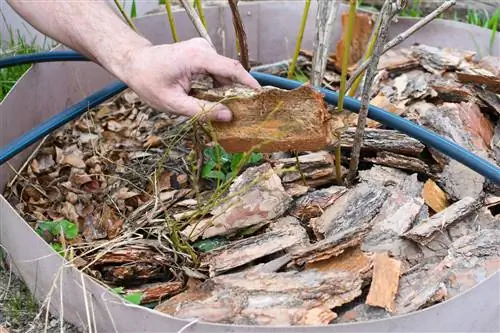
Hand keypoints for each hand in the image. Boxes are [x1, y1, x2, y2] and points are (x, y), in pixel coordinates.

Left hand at [117, 38, 260, 121]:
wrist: (134, 62)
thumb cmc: (149, 81)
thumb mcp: (173, 102)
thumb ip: (202, 111)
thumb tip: (228, 116)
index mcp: (198, 57)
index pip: (232, 69)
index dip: (249, 83)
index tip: (261, 97)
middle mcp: (203, 48)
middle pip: (229, 72)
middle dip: (237, 92)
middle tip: (242, 112)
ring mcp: (202, 49)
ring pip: (223, 72)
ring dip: (225, 90)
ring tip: (225, 109)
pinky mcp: (200, 53)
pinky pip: (216, 70)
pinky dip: (217, 85)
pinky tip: (214, 99)